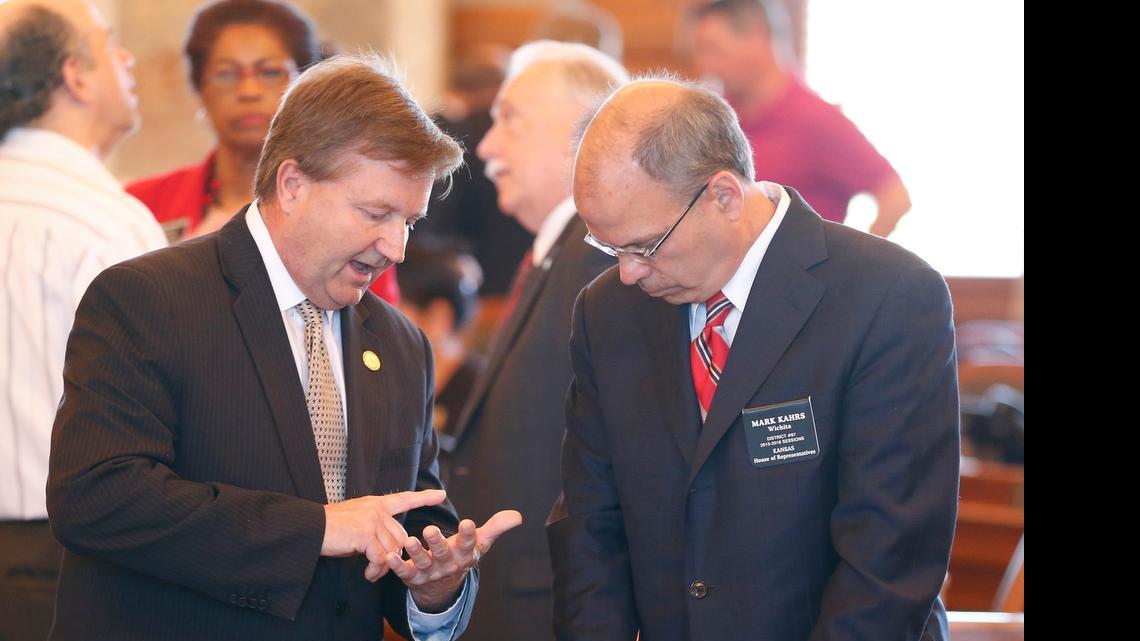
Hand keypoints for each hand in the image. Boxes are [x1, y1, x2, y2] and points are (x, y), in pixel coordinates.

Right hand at [321, 489, 448, 581]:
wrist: (310, 529)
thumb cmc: (330, 529)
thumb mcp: (356, 523)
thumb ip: (374, 530)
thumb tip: (387, 551)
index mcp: (375, 504)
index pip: (404, 498)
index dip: (424, 497)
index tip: (441, 494)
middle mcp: (376, 510)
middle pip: (400, 536)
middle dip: (394, 555)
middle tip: (379, 568)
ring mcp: (372, 520)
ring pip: (392, 549)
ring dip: (384, 566)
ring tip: (372, 573)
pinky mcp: (365, 534)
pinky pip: (381, 558)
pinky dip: (376, 569)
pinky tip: (368, 574)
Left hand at [389, 510, 522, 611]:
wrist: (444, 587)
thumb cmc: (462, 555)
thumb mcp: (480, 543)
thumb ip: (496, 527)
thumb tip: (518, 515)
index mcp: (465, 554)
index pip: (469, 544)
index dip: (468, 535)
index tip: (467, 523)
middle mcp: (448, 564)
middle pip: (443, 553)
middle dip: (437, 543)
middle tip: (430, 529)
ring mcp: (430, 571)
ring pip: (423, 562)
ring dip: (416, 552)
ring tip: (409, 540)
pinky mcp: (412, 576)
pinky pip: (404, 572)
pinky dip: (396, 565)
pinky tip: (389, 556)